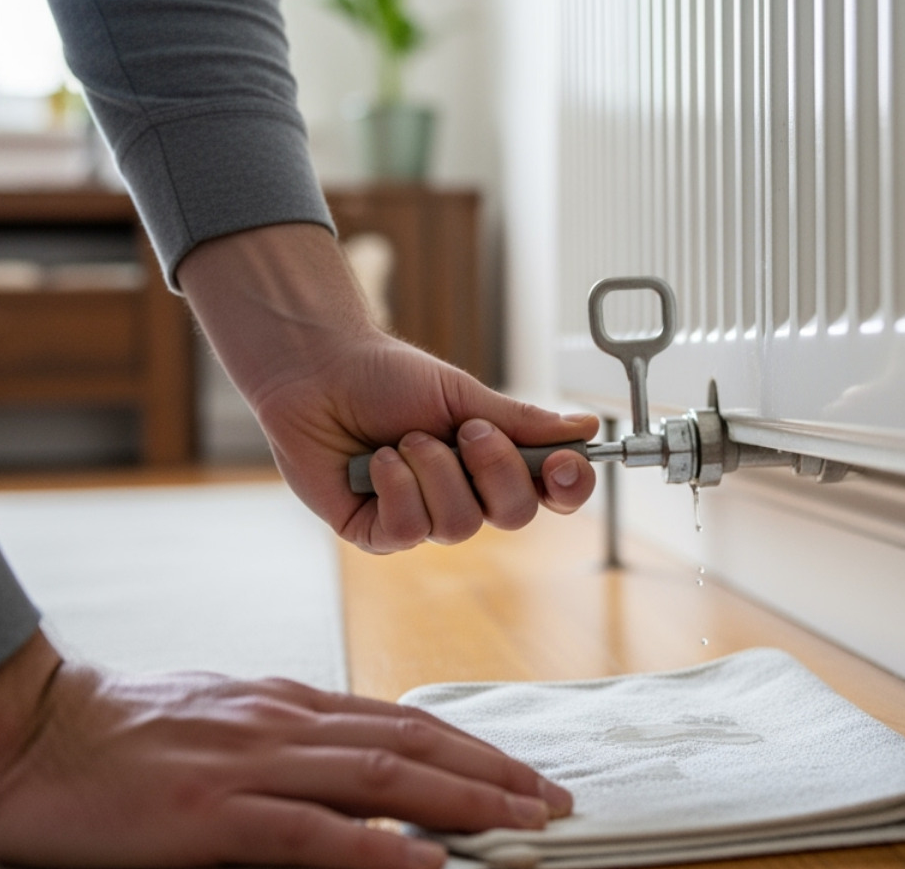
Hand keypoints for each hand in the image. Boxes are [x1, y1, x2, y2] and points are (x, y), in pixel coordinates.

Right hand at [0, 632, 572, 868]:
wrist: (32, 730)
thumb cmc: (126, 732)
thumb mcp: (227, 719)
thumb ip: (294, 741)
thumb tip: (361, 769)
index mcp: (290, 704)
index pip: (405, 721)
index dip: (474, 748)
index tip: (524, 773)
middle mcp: (286, 723)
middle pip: (414, 743)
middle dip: (494, 774)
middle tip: (552, 802)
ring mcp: (251, 764)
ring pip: (382, 776)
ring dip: (463, 800)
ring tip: (522, 823)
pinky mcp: (210, 812)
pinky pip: (307, 830)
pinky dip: (373, 844)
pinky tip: (422, 859)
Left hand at [255, 330, 600, 552]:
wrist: (319, 372)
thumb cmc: (388, 378)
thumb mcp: (464, 396)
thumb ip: (522, 421)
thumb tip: (585, 427)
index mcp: (493, 461)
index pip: (551, 492)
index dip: (569, 486)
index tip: (566, 463)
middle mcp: (465, 495)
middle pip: (516, 515)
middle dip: (494, 469)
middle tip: (466, 431)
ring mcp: (422, 517)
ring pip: (460, 526)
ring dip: (434, 471)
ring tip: (403, 439)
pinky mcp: (377, 532)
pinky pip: (408, 531)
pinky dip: (396, 486)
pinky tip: (376, 461)